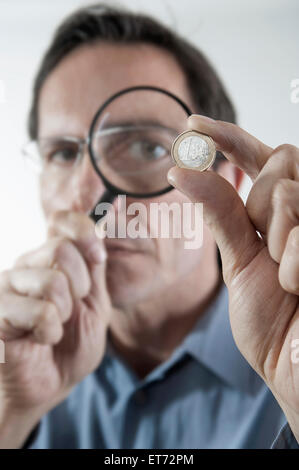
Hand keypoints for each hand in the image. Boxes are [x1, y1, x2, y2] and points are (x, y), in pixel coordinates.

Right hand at [0, 211, 110, 446]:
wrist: (49, 384)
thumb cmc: (71, 345)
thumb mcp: (95, 304)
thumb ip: (95, 268)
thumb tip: (103, 226)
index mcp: (50, 260)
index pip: (61, 221)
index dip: (84, 231)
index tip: (98, 256)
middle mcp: (26, 266)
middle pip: (62, 249)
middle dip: (80, 287)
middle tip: (70, 311)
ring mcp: (7, 287)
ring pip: (52, 281)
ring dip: (64, 314)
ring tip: (53, 329)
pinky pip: (40, 312)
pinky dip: (50, 332)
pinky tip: (39, 340)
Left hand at [168, 115, 298, 441]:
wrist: (298, 365)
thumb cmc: (271, 322)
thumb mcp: (240, 263)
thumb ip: (222, 214)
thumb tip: (181, 170)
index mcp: (278, 214)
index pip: (257, 158)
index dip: (227, 136)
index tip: (192, 124)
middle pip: (281, 159)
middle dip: (263, 199)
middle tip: (268, 249)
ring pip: (291, 186)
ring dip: (280, 231)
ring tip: (287, 275)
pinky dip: (294, 254)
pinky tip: (298, 283)